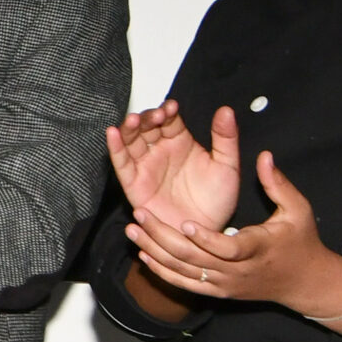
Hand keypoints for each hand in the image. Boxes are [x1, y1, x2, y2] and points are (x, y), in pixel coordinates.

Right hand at [107, 101, 240, 233]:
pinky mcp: (133, 184)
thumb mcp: (227, 166)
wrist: (204, 235)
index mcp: (180, 143)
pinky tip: (113, 133)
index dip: (167, 111)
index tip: (172, 107)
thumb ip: (226, 138)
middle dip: (148, 117)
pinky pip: (121, 164)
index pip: (169, 120)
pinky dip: (115, 148)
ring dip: (130, 128)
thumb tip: (226, 110)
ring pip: (131, 141)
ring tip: (135, 120)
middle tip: (156, 115)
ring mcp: (145, 167)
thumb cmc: (216, 202)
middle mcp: (160, 152)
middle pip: (147, 126)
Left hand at [124, 151, 341, 335]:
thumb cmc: (301, 241)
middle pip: (195, 260)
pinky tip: (144, 254)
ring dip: (155, 252)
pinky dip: (162, 271)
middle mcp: (238, 271)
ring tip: (132, 230)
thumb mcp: (298, 210)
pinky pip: (184, 284)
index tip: (184, 222)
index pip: (229, 248)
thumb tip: (264, 156)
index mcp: (258, 249)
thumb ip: (278, 184)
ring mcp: (225, 284)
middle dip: (163, 237)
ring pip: (184, 272)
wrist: (304, 282)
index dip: (206, 239)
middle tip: (140, 215)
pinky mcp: (217, 292)